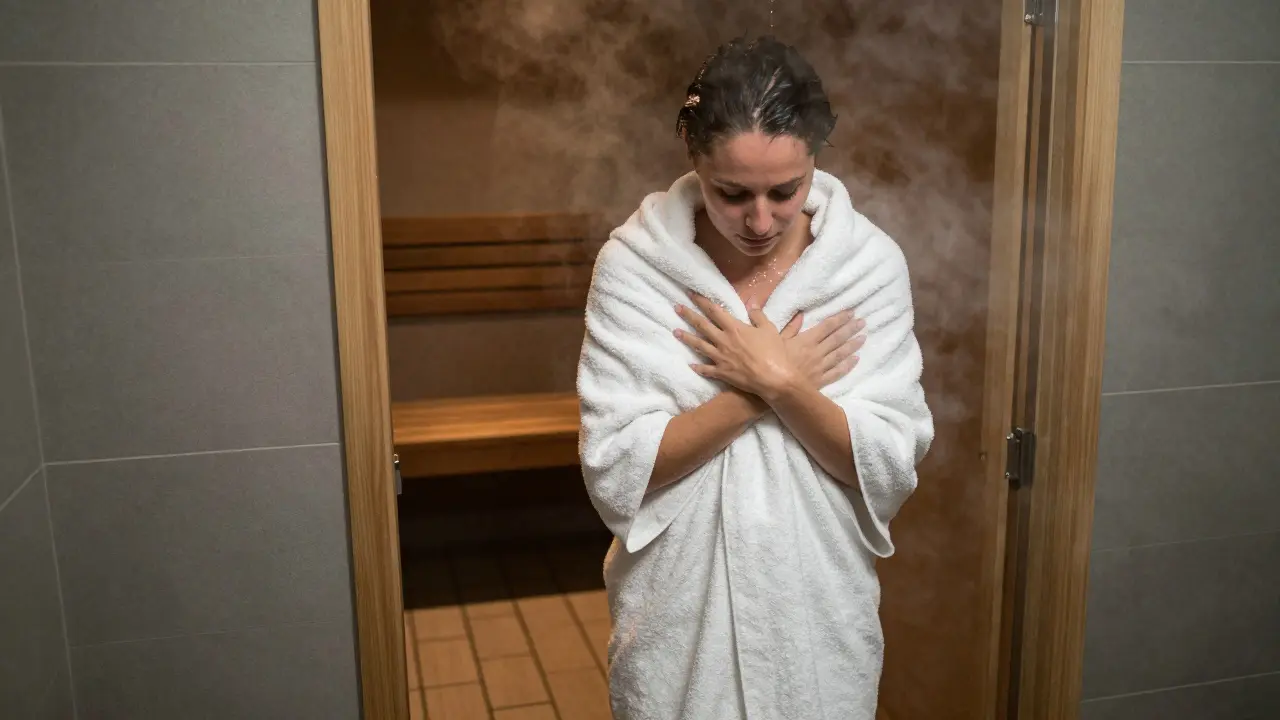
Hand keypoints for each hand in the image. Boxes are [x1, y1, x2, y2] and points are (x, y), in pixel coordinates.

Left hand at [674, 294, 797, 398]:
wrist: (773, 378)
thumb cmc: (773, 352)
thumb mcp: (769, 328)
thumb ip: (758, 315)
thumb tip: (751, 302)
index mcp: (734, 327)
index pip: (714, 310)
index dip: (701, 301)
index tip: (690, 293)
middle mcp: (723, 340)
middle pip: (702, 325)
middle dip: (688, 315)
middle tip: (676, 308)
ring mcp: (720, 357)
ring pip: (699, 345)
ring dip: (687, 338)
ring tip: (675, 332)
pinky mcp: (722, 372)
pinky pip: (706, 369)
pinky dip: (698, 367)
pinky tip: (690, 365)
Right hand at [780, 309, 865, 389]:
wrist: (773, 387)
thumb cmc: (770, 362)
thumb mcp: (776, 340)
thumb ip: (789, 327)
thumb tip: (800, 314)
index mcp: (806, 340)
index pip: (827, 326)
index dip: (840, 318)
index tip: (851, 312)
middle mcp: (817, 352)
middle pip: (837, 338)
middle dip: (850, 329)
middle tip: (862, 322)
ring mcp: (820, 367)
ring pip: (840, 354)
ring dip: (852, 345)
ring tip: (863, 338)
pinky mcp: (820, 381)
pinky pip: (837, 372)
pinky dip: (847, 366)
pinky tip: (856, 360)